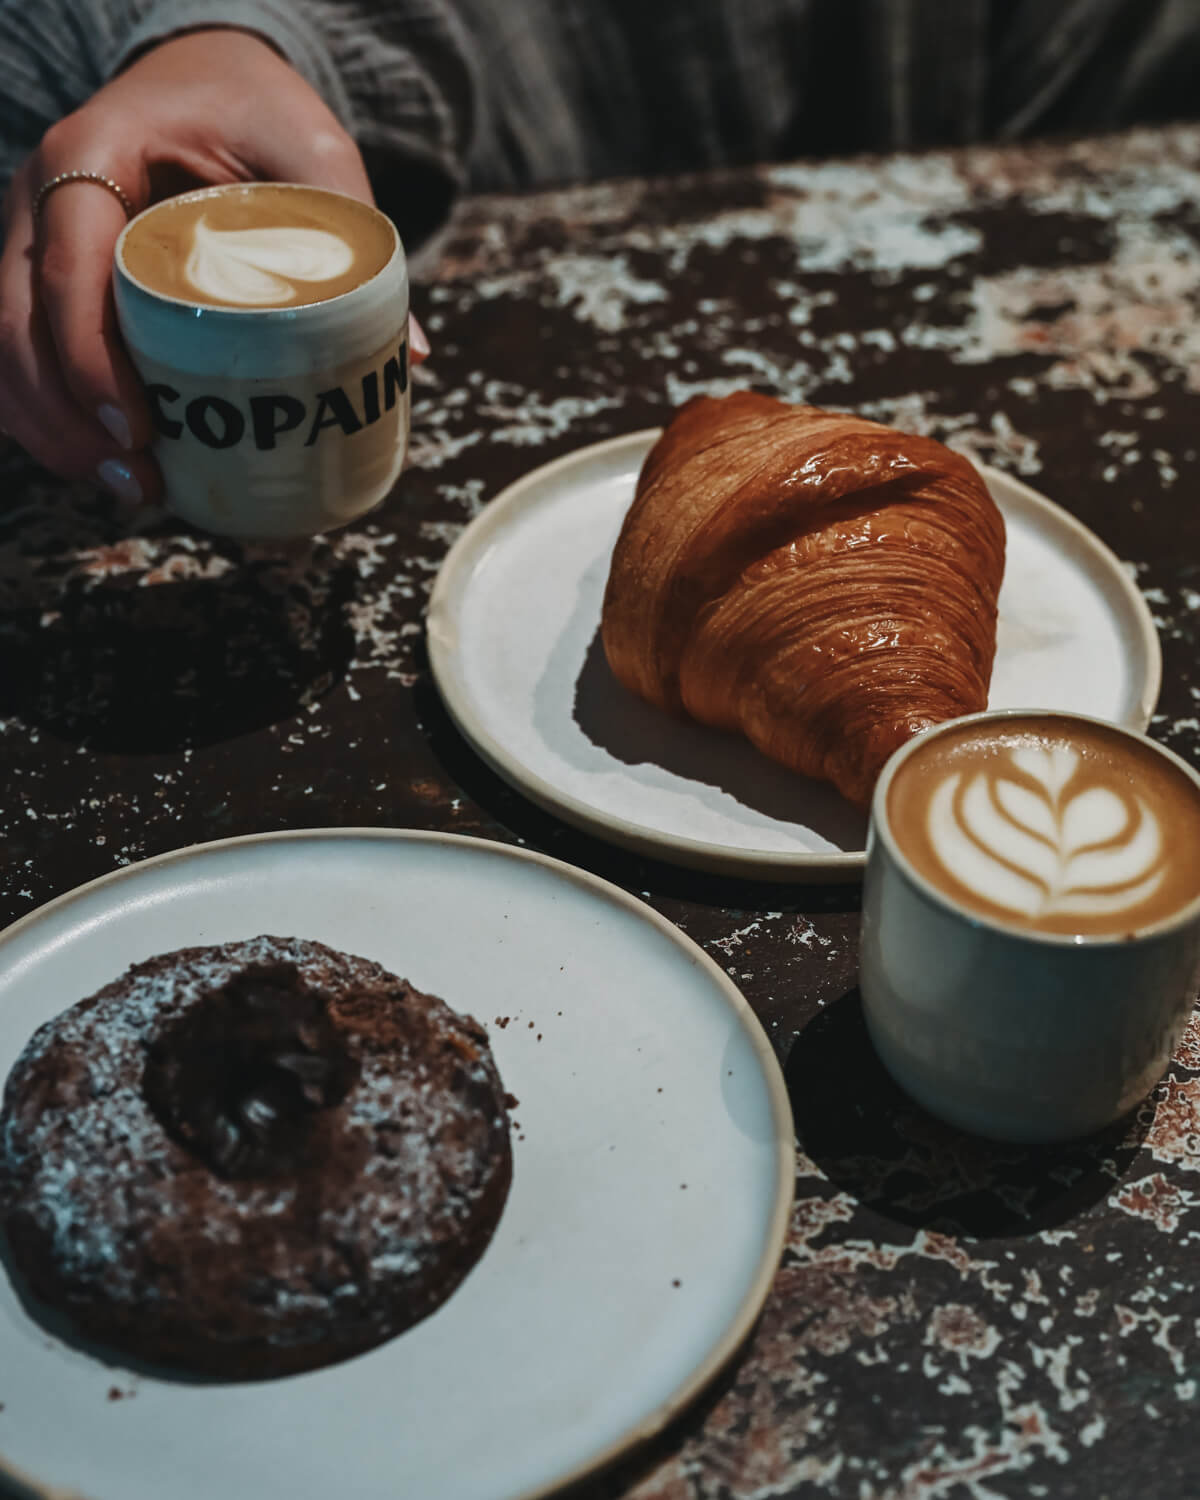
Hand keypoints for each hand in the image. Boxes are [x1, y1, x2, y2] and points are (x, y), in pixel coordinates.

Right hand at [0, 27, 429, 506]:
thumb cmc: (256, 111)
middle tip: (141, 482)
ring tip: (134, 491)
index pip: (65, 264)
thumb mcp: (313, 150)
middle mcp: (42, 196)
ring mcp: (30, 239)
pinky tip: (102, 467)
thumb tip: (407, 356)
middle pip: (16, 322)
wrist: (203, 77)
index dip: (88, 356)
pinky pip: (18, 356)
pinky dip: (49, 418)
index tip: (137, 427)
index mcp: (94, 152)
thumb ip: (353, 235)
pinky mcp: (41, 280)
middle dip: (67, 418)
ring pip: (5, 349)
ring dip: (54, 432)